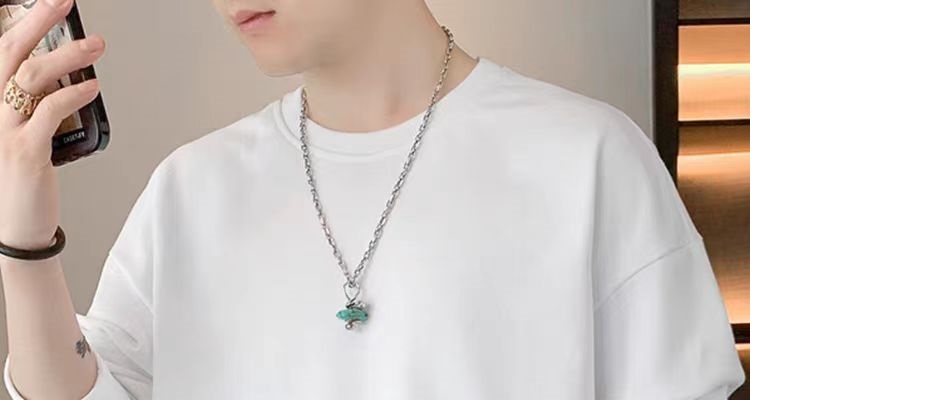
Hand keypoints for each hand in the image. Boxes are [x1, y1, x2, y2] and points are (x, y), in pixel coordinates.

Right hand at [0, 0, 104, 249]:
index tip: (47, 3)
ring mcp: (3, 131)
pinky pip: (49, 112)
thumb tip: (64, 75)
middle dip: (37, 22)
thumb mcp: (21, 132)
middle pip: (8, 54)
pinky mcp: (25, 152)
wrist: (14, 228)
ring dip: (67, 56)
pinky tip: (92, 86)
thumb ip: (34, 103)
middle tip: (64, 1)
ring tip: (96, 45)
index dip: (21, 23)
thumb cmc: (20, 180)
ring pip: (30, 78)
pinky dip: (73, 94)